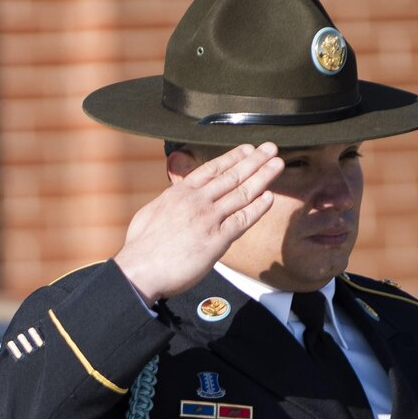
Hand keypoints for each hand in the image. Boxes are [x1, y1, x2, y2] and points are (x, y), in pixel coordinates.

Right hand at [113, 143, 283, 304]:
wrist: (140, 270)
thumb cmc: (141, 247)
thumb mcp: (150, 213)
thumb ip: (168, 201)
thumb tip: (173, 196)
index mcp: (179, 193)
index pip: (211, 169)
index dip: (232, 157)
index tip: (247, 149)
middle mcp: (196, 201)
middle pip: (232, 176)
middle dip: (254, 160)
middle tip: (271, 148)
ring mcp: (208, 219)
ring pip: (242, 193)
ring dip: (263, 177)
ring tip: (277, 164)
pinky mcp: (216, 240)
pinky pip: (242, 220)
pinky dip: (258, 208)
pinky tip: (270, 197)